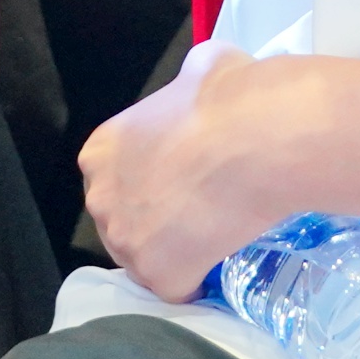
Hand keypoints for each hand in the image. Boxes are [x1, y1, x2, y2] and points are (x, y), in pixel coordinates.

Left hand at [84, 42, 309, 301]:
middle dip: (157, 223)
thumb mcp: (203, 68)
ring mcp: (126, 241)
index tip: (183, 184)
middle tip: (201, 212)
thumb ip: (190, 82)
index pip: (117, 180)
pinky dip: (199, 281)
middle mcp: (101, 197)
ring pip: (147, 260)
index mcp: (101, 150)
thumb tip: (205, 78)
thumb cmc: (230, 97)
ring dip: (176, 255)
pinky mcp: (158, 275)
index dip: (152, 186)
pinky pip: (178, 289)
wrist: (258, 139)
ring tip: (217, 237)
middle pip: (125, 223)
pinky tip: (223, 260)